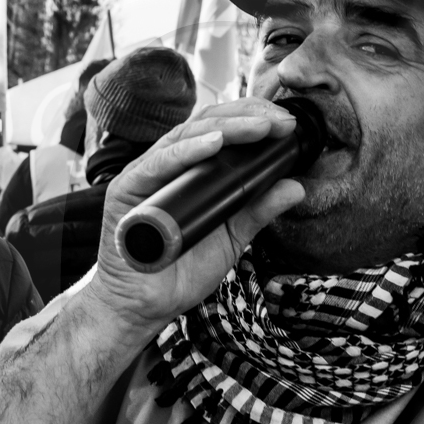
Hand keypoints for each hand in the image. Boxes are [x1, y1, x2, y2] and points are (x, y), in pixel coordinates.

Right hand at [82, 99, 304, 340]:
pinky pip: (158, 164)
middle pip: (206, 124)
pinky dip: (187, 151)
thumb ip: (258, 210)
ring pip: (186, 136)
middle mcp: (166, 165)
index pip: (221, 129)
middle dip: (247, 117)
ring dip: (226, 128)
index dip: (253, 118)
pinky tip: (214, 144)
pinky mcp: (127, 189)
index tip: (288, 123)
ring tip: (260, 127)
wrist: (145, 306)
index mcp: (189, 170)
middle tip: (281, 121)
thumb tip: (296, 186)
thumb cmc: (181, 271)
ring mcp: (145, 174)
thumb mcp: (231, 237)